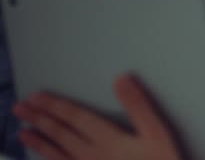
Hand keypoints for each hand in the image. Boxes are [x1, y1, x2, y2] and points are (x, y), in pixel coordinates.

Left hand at [12, 74, 180, 159]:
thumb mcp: (157, 133)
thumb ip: (138, 106)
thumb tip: (121, 79)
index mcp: (109, 139)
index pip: (76, 118)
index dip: (55, 106)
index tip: (36, 97)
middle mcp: (93, 155)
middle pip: (61, 134)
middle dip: (40, 119)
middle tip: (19, 108)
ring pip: (57, 156)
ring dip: (39, 142)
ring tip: (22, 133)